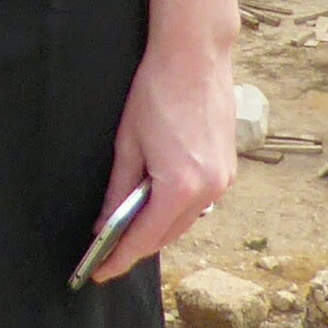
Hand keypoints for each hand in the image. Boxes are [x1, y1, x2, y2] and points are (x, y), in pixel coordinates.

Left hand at [88, 42, 236, 284]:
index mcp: (180, 187)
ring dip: (158, 226)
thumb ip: (119, 189)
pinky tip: (157, 199)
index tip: (99, 272)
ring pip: (184, 221)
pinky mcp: (228, 169)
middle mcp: (208, 192)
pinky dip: (176, 207)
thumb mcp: (128, 142)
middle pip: (167, 235)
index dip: (120, 258)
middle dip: (137, 245)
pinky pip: (199, 202)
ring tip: (128, 225)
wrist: (196, 54)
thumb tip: (105, 223)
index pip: (145, 239)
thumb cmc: (157, 91)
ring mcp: (223, 181)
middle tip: (108, 249)